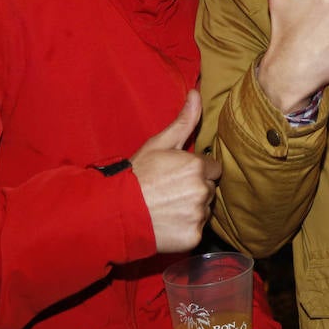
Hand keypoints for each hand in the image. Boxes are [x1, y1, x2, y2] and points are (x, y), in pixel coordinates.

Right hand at [130, 90, 220, 253]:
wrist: (115, 212)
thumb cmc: (136, 176)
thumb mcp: (158, 144)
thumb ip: (184, 121)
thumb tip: (197, 93)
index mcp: (197, 166)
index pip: (212, 167)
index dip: (196, 170)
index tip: (177, 175)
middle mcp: (202, 190)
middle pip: (210, 188)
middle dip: (196, 188)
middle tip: (170, 191)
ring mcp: (198, 214)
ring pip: (205, 208)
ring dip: (192, 208)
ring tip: (167, 206)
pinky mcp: (193, 236)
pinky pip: (197, 229)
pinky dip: (186, 228)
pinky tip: (168, 222)